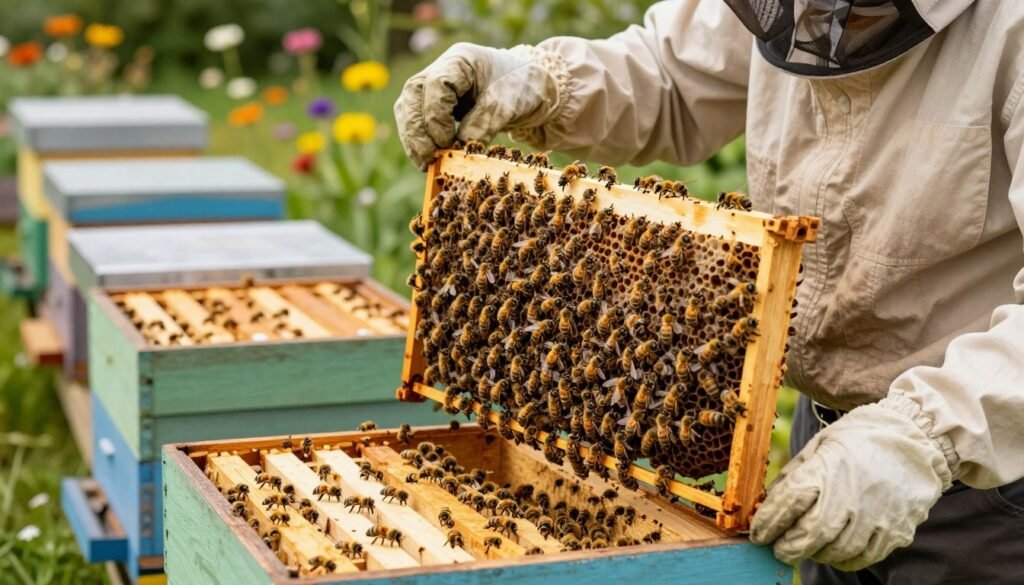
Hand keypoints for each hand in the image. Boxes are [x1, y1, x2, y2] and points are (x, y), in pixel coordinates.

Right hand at [394, 43, 564, 168]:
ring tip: (424, 163)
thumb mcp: (506, 106)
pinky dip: (420, 139)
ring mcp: (436, 86)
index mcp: (460, 60)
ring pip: (409, 108)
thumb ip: (481, 125)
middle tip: (427, 158)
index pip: (435, 84)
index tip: (447, 140)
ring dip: (413, 137)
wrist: (532, 90)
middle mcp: (442, 69)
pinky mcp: (436, 104)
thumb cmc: (522, 88)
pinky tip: (427, 159)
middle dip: (416, 130)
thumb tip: (457, 149)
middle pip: (413, 95)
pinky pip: (418, 120)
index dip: (435, 115)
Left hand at [750, 397, 952, 570]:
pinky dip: (843, 559)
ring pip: (835, 552)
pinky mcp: (896, 531)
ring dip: (815, 554)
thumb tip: (770, 502)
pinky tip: (834, 551)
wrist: (917, 437)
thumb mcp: (821, 444)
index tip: (759, 533)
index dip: (768, 523)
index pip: (788, 504)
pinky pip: (863, 558)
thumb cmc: (862, 437)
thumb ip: (795, 474)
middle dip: (788, 547)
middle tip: (778, 548)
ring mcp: (875, 516)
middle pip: (809, 535)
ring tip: (807, 547)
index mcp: (826, 469)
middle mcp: (850, 496)